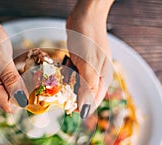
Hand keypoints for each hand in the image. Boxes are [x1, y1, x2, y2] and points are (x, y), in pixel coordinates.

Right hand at [0, 0, 27, 111]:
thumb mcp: (2, 58)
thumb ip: (11, 80)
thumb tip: (21, 100)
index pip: (6, 105)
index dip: (21, 100)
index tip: (34, 91)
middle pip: (6, 101)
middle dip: (20, 93)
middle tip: (31, 79)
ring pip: (6, 94)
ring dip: (17, 86)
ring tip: (23, 72)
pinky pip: (3, 86)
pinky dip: (13, 81)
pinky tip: (16, 72)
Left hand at [66, 0, 113, 117]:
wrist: (85, 17)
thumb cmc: (89, 40)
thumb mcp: (89, 66)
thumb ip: (87, 88)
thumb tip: (84, 110)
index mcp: (103, 79)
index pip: (92, 102)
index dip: (80, 108)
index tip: (66, 108)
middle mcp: (97, 76)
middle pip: (85, 95)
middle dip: (72, 97)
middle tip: (58, 95)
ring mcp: (89, 69)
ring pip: (77, 85)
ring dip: (68, 87)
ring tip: (58, 84)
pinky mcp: (80, 62)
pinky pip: (73, 75)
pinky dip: (66, 77)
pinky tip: (60, 74)